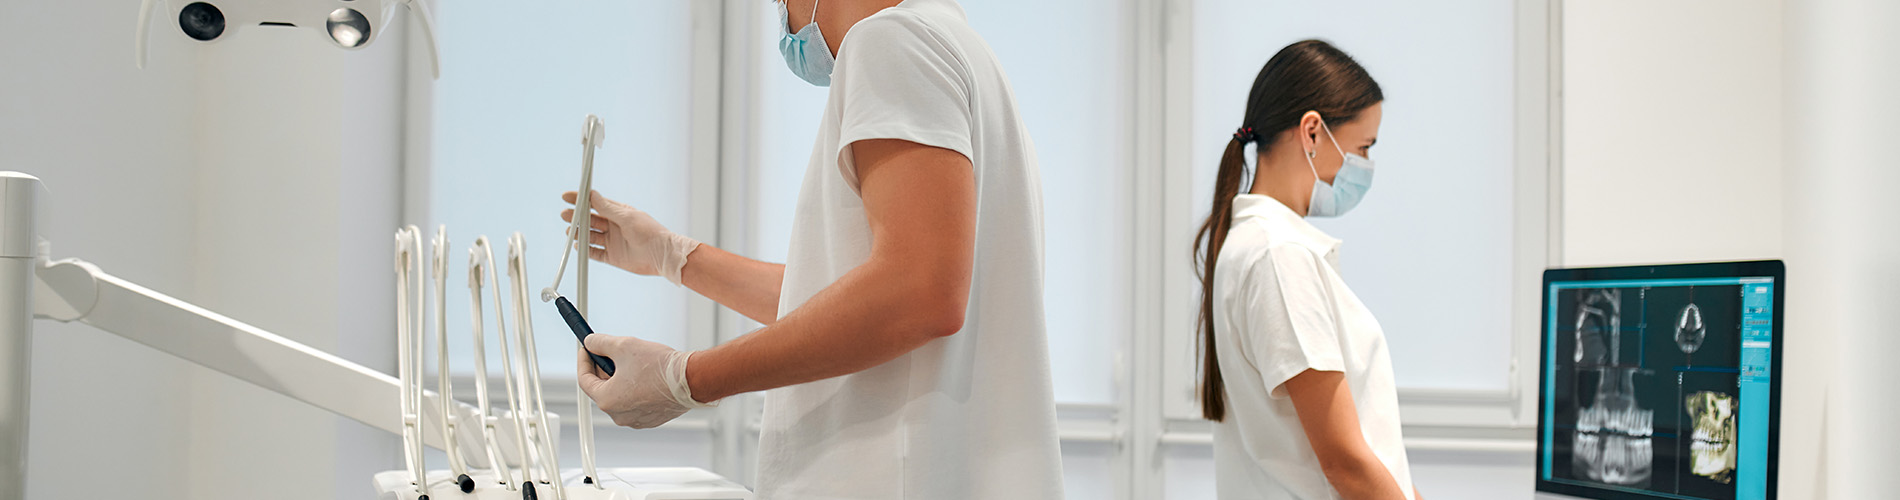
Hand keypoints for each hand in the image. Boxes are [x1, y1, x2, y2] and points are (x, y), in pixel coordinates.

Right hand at [560, 190, 700, 284]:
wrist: (662, 256)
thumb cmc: (650, 232)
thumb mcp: (628, 217)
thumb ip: (609, 209)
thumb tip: (593, 196)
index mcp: (619, 214)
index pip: (596, 204)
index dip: (581, 200)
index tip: (567, 197)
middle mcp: (614, 227)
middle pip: (590, 221)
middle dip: (576, 217)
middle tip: (565, 215)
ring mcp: (613, 242)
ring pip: (590, 237)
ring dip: (579, 234)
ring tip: (569, 232)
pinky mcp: (613, 257)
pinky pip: (595, 253)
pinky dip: (586, 251)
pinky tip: (578, 247)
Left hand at [576, 333, 714, 428]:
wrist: (691, 380)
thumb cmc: (661, 368)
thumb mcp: (624, 346)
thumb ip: (600, 343)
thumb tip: (592, 342)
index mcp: (607, 400)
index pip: (584, 380)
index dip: (584, 361)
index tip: (587, 350)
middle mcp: (619, 415)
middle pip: (602, 389)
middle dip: (603, 369)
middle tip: (609, 353)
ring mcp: (635, 420)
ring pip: (620, 396)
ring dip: (621, 380)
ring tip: (633, 363)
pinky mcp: (651, 419)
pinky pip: (635, 404)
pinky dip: (635, 390)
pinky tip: (646, 376)